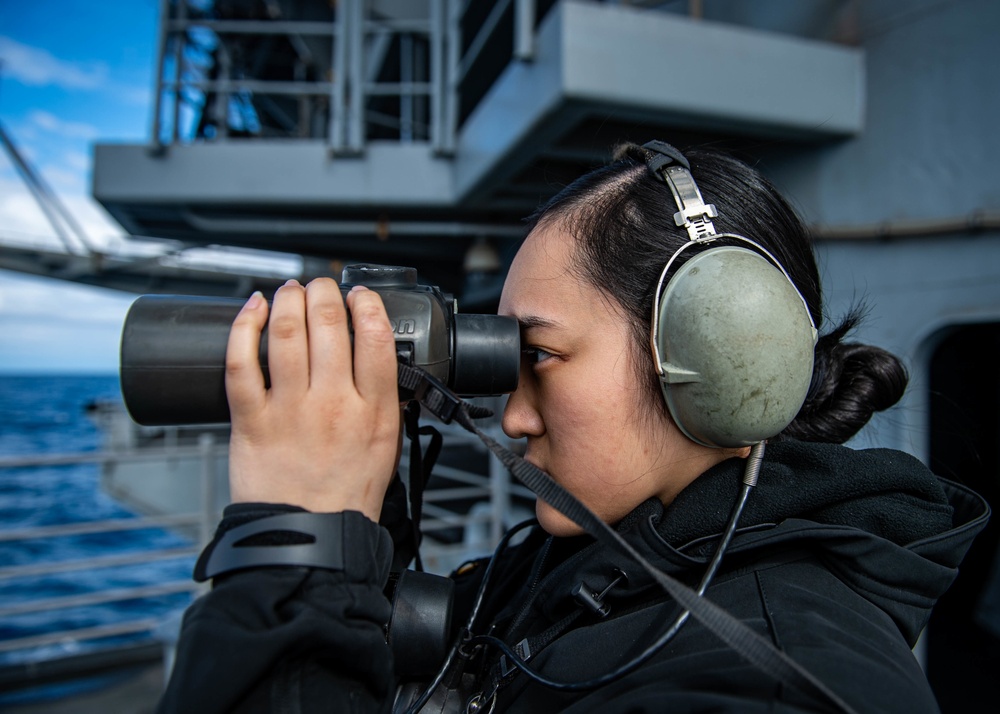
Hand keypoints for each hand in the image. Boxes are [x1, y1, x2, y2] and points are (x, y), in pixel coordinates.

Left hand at [224, 278, 400, 519]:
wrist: (309, 539)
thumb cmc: (346, 498)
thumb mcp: (386, 446)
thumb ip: (381, 403)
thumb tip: (372, 363)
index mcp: (373, 411)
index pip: (375, 338)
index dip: (366, 305)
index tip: (360, 295)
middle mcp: (333, 404)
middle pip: (327, 326)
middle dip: (323, 292)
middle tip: (320, 286)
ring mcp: (290, 410)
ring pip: (285, 334)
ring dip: (287, 300)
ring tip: (289, 291)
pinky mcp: (252, 421)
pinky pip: (241, 363)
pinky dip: (243, 327)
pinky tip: (251, 309)